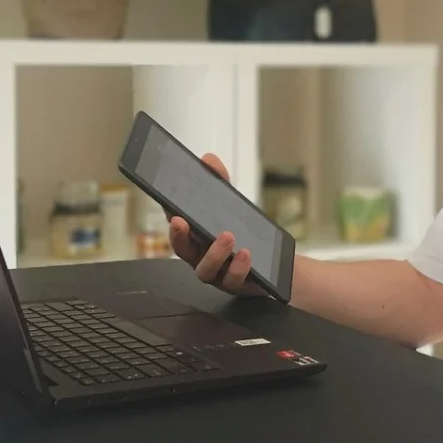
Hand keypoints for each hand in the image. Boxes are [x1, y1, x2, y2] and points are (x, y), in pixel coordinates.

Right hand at [167, 152, 266, 297]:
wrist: (274, 265)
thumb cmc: (244, 233)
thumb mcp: (233, 205)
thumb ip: (220, 182)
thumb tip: (208, 159)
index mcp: (195, 236)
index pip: (177, 225)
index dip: (169, 216)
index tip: (168, 206)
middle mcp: (200, 256)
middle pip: (182, 249)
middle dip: (178, 236)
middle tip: (180, 221)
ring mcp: (216, 273)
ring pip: (205, 270)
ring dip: (214, 252)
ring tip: (228, 235)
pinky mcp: (235, 284)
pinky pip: (232, 280)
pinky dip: (238, 267)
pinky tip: (246, 254)